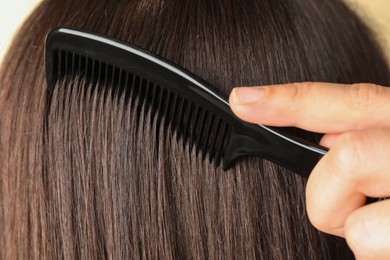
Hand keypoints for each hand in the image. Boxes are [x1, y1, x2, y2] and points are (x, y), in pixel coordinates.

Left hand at [229, 82, 389, 258]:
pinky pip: (371, 250)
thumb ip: (365, 137)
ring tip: (388, 227)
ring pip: (359, 228)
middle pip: (348, 157)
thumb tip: (324, 138)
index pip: (349, 101)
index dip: (290, 99)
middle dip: (328, 194)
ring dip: (360, 235)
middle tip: (344, 205)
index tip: (243, 100)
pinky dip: (375, 253)